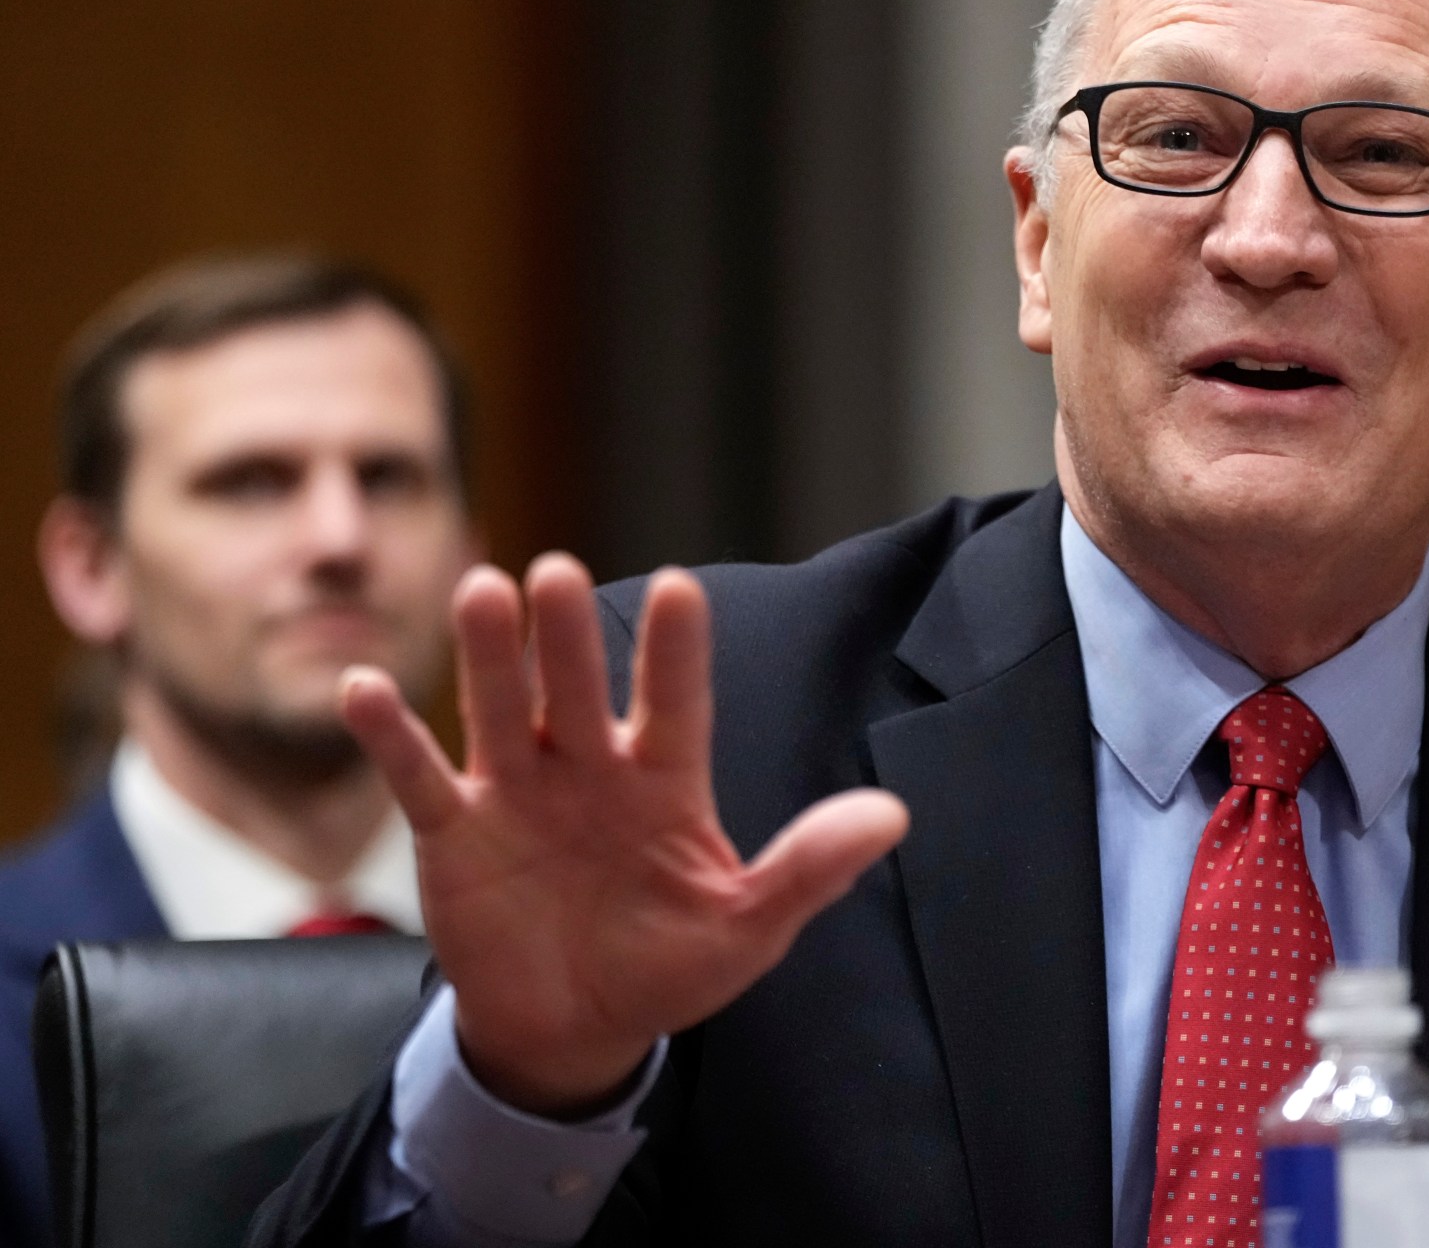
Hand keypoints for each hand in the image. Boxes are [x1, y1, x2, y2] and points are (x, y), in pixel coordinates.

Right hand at [339, 554, 909, 1115]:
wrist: (575, 1029)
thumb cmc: (669, 968)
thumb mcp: (748, 927)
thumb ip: (809, 868)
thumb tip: (892, 817)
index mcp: (665, 779)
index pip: (675, 701)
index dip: (675, 650)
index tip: (680, 588)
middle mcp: (588, 766)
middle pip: (575, 686)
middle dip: (565, 635)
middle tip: (555, 571)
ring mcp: (516, 791)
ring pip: (499, 708)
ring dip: (487, 655)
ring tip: (482, 590)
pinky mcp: (453, 831)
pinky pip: (416, 775)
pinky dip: (390, 735)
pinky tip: (364, 685)